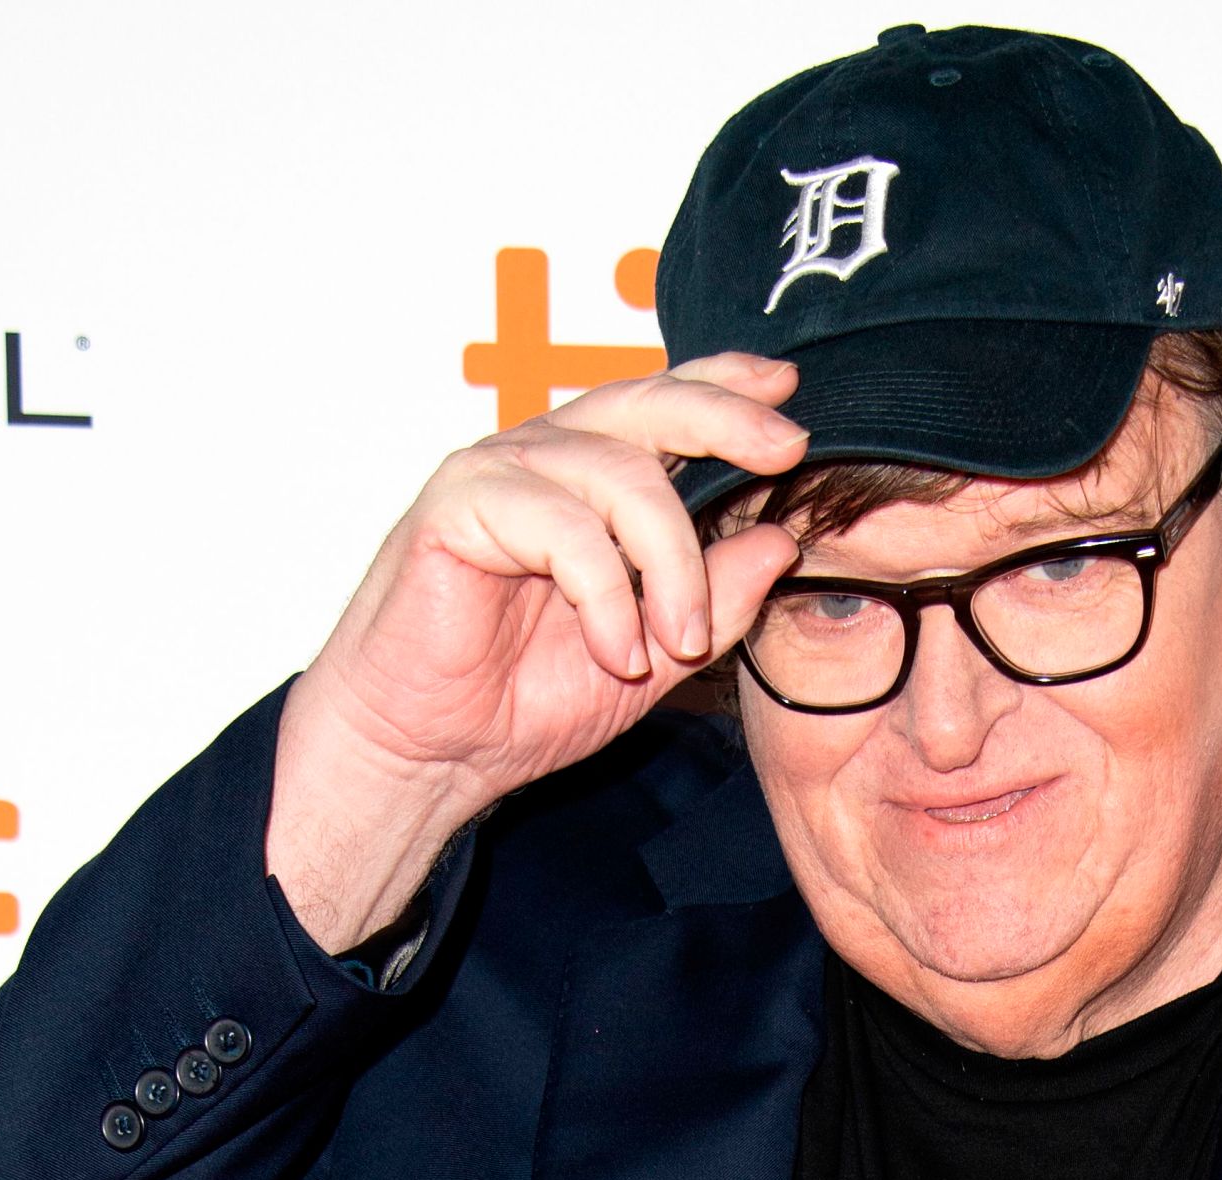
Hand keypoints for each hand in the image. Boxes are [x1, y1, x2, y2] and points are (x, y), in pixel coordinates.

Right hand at [267, 353, 806, 949]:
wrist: (433, 751)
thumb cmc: (527, 697)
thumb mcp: (656, 652)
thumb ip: (716, 598)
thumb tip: (780, 540)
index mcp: (593, 477)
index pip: (664, 404)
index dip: (724, 386)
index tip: (788, 392)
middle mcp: (547, 459)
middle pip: (647, 404)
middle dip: (724, 420)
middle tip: (783, 452)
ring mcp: (498, 474)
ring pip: (619, 476)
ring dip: (670, 565)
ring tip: (677, 641)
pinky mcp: (456, 506)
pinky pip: (561, 525)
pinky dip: (606, 592)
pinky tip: (617, 648)